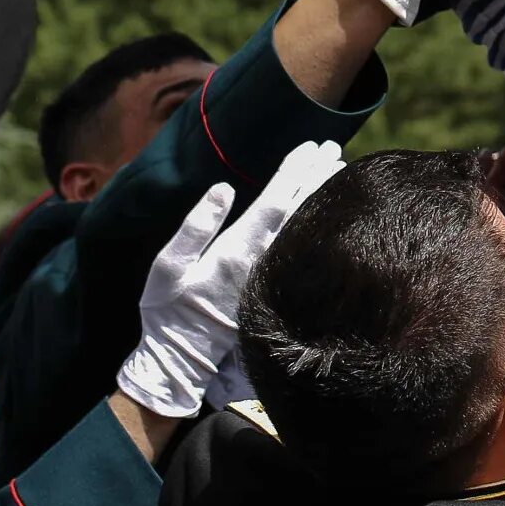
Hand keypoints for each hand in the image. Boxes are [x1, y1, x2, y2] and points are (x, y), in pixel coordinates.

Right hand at [116, 140, 347, 417]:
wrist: (183, 359)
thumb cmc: (169, 309)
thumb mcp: (168, 266)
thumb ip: (196, 226)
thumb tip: (223, 188)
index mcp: (237, 250)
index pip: (275, 201)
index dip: (294, 171)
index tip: (309, 145)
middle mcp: (263, 261)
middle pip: (300, 209)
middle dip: (317, 175)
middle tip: (332, 147)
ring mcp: (274, 276)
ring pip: (306, 226)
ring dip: (321, 194)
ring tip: (336, 167)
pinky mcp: (277, 288)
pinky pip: (305, 245)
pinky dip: (316, 220)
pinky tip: (324, 207)